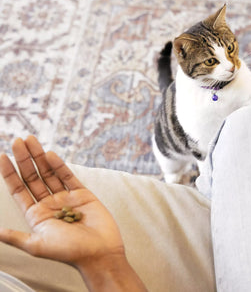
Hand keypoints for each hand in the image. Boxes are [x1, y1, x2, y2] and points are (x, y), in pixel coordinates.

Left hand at [0, 136, 124, 268]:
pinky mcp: (82, 194)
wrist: (99, 252)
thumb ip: (16, 237)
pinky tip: (50, 154)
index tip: (2, 156)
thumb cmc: (69, 252)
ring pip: (49, 173)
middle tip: (17, 140)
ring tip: (30, 140)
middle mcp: (49, 204)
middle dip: (24, 159)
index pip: (19, 190)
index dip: (9, 174)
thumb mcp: (37, 245)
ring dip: (39, 157)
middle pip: (33, 177)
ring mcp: (66, 198)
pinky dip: (59, 165)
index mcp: (36, 215)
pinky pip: (68, 176)